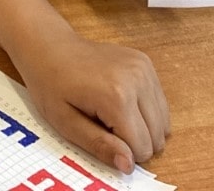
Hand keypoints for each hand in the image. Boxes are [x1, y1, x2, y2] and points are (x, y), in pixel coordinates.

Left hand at [15, 28, 169, 170]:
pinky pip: (160, 103)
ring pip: (163, 122)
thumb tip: (128, 165)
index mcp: (117, 96)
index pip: (141, 148)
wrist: (51, 48)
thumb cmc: (51, 85)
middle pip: (156, 136)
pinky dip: (145, 112)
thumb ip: (99, 145)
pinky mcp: (146, 63)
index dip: (121, 151)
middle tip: (104, 125)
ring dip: (142, 127)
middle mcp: (137, 79)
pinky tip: (121, 103)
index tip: (99, 135)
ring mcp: (144, 68)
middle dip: (133, 141)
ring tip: (112, 114)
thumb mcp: (66, 123)